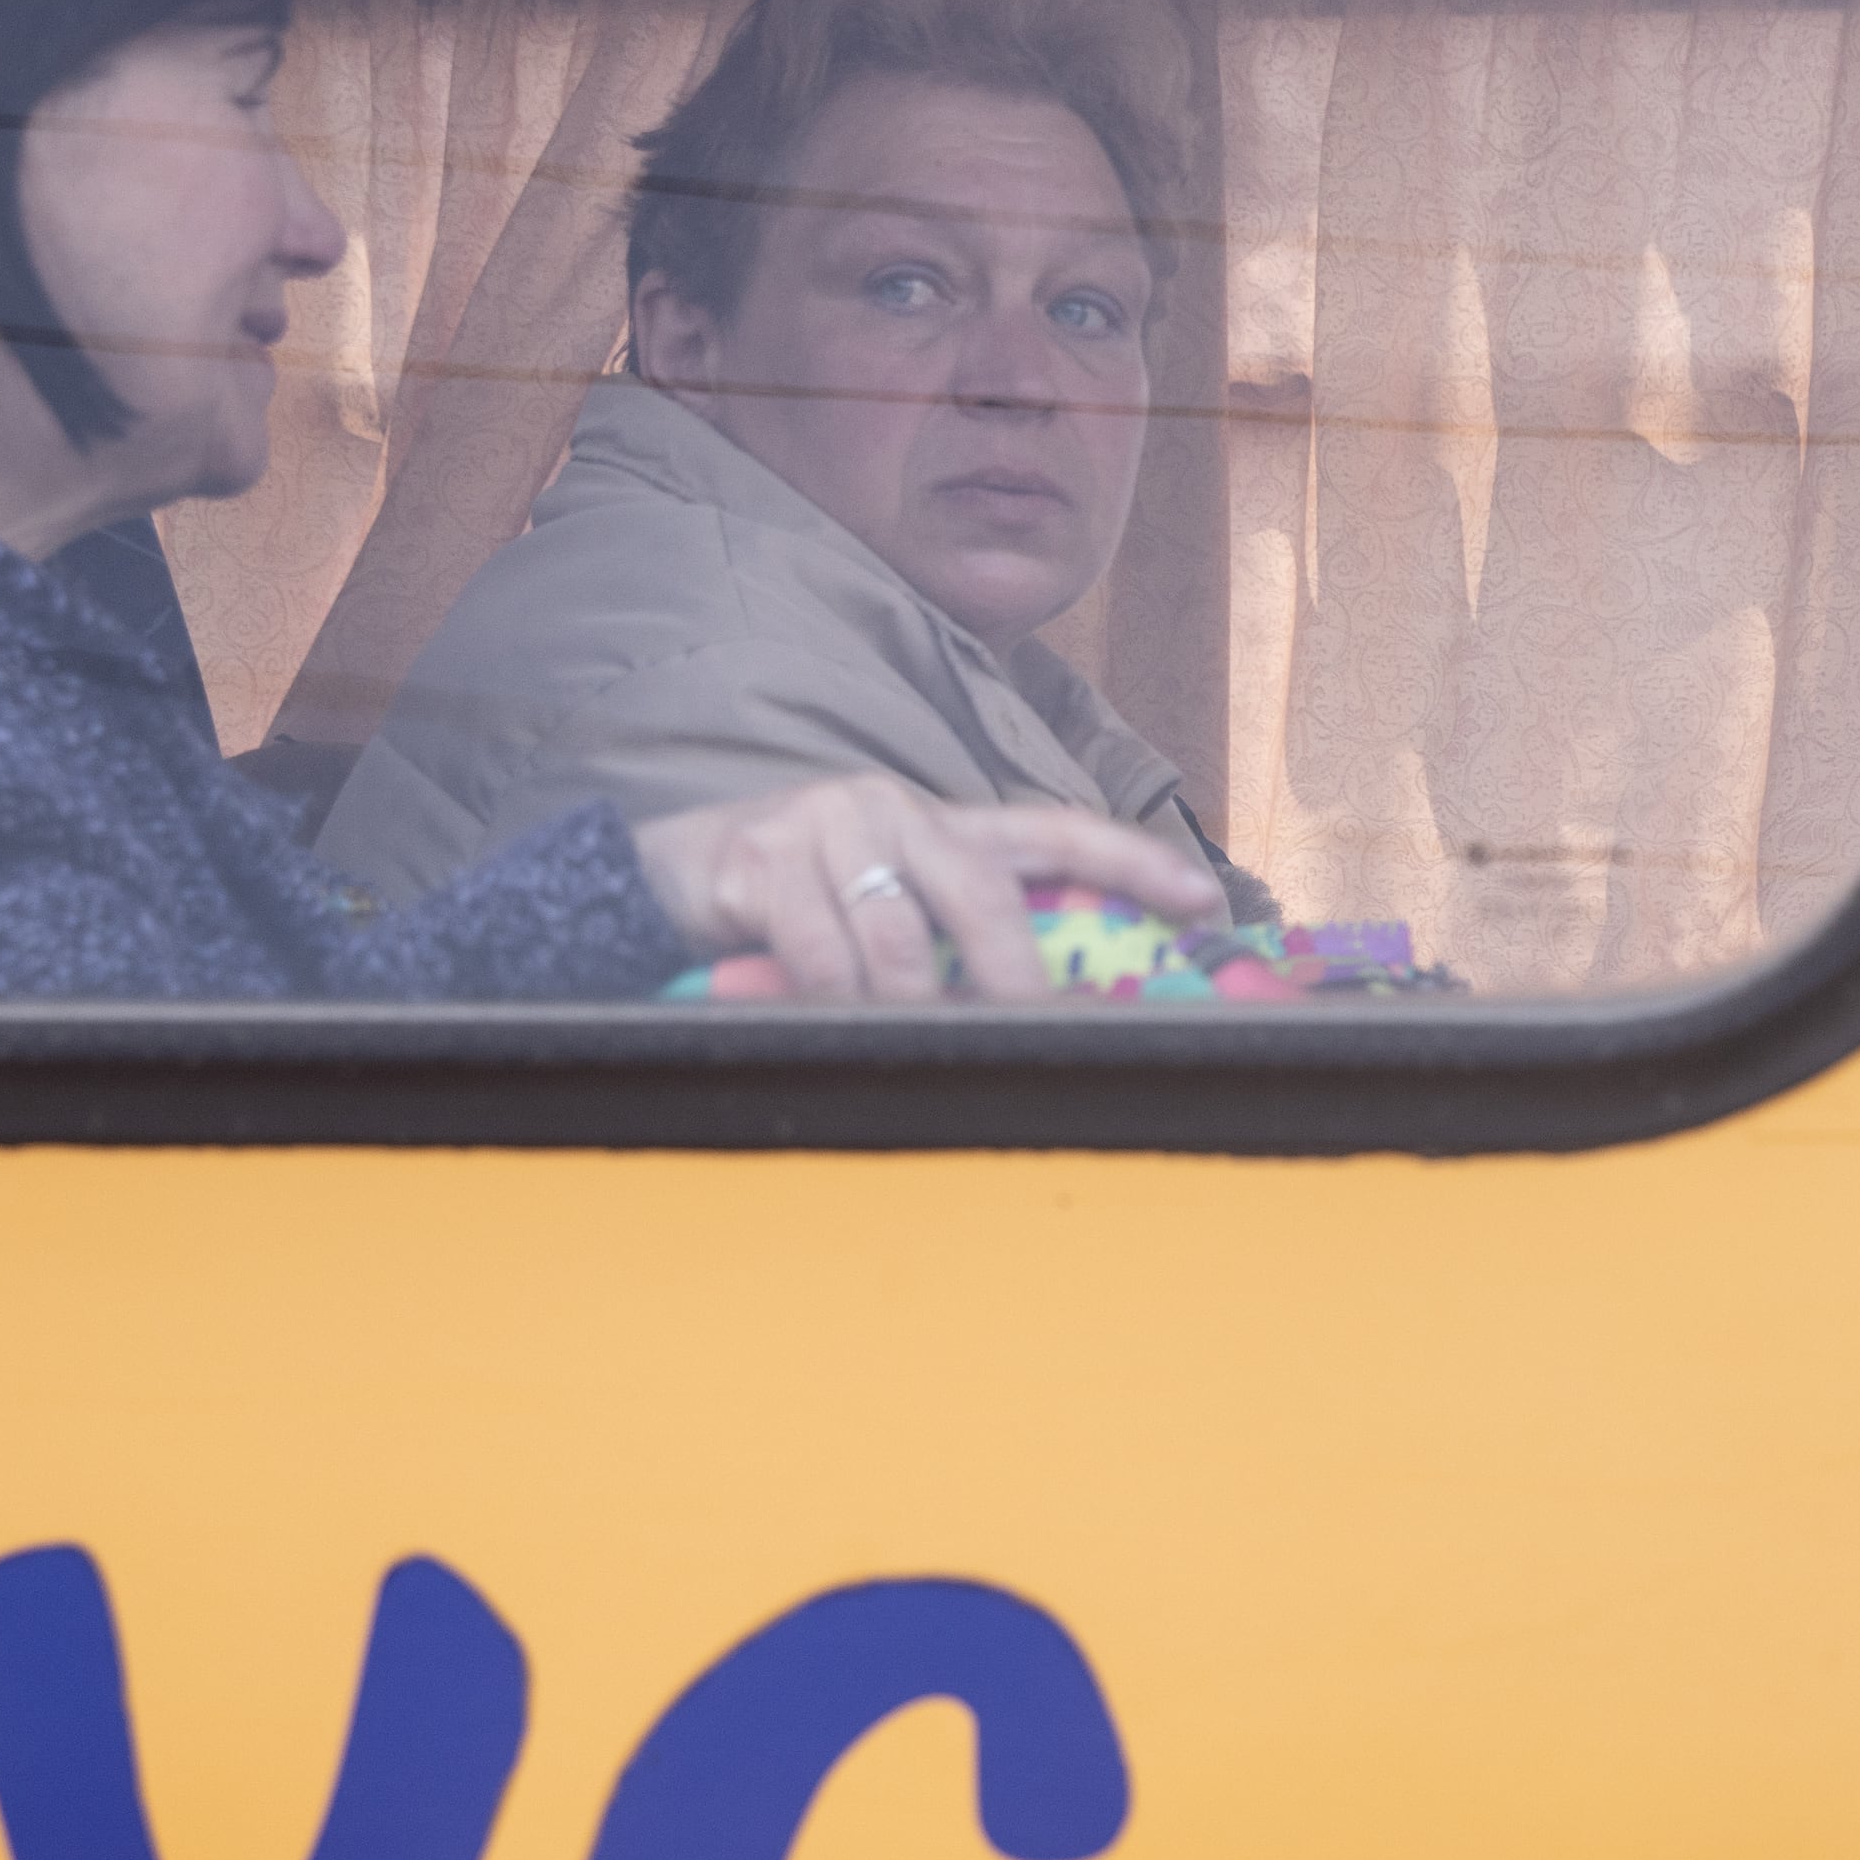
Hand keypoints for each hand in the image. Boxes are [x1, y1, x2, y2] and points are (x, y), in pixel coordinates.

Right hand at [632, 775, 1222, 1001]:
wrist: (657, 878)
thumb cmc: (794, 905)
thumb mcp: (886, 906)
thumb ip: (956, 938)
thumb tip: (1045, 1010)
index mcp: (942, 822)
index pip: (1056, 832)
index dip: (1132, 862)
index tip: (1203, 898)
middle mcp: (892, 809)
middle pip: (984, 895)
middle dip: (1020, 978)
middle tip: (1047, 1037)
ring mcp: (823, 826)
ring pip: (900, 941)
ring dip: (916, 1010)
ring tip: (924, 1050)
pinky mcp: (757, 860)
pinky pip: (819, 953)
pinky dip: (838, 1004)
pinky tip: (842, 1028)